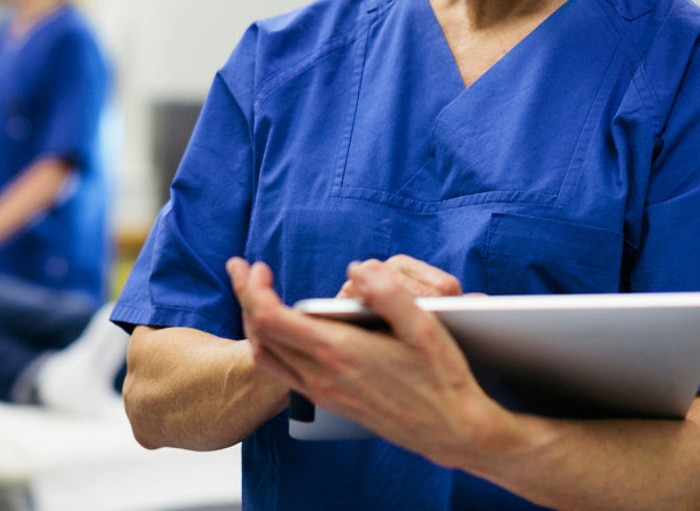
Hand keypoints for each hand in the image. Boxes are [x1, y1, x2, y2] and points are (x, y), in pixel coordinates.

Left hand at [227, 256, 499, 466]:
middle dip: (245, 299)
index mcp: (338, 353)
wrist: (453, 432)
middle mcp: (322, 377)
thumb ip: (388, 292)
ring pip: (266, 357)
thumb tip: (358, 267)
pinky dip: (272, 344)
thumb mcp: (424, 327)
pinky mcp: (330, 402)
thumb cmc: (441, 378)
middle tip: (246, 271)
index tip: (258, 266)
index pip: (269, 319)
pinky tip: (286, 327)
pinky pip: (284, 372)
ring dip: (254, 324)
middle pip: (259, 336)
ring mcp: (324, 393)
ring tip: (259, 295)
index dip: (254, 289)